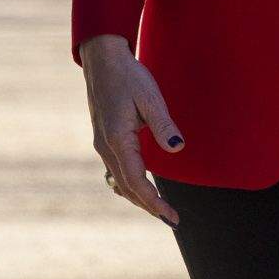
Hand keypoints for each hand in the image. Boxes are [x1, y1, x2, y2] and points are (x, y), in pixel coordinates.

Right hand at [77, 34, 181, 224]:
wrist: (102, 59)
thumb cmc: (128, 76)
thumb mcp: (150, 98)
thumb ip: (163, 124)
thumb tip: (177, 148)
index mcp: (116, 139)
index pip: (136, 182)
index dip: (154, 202)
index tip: (172, 216)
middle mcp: (105, 147)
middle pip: (126, 187)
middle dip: (149, 205)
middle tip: (171, 219)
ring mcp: (101, 144)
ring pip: (119, 181)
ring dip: (138, 197)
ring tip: (159, 208)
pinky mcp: (103, 138)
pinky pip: (115, 170)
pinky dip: (128, 184)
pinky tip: (140, 186)